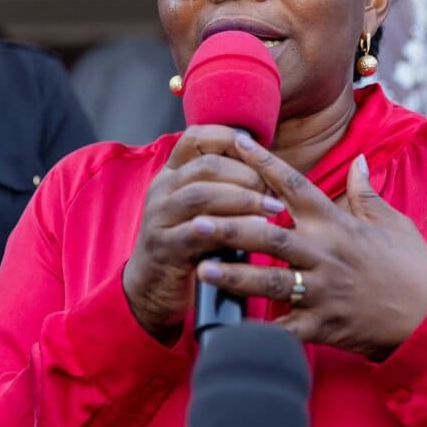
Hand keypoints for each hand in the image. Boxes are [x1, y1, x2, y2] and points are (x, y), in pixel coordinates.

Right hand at [122, 126, 283, 342]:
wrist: (152, 289)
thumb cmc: (189, 245)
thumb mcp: (204, 209)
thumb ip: (225, 187)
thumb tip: (271, 172)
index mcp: (171, 174)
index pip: (196, 137)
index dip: (230, 138)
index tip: (259, 151)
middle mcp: (161, 189)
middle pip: (206, 165)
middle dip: (247, 174)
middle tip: (274, 189)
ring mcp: (159, 217)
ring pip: (202, 194)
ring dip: (244, 198)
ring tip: (273, 208)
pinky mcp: (165, 247)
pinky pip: (199, 230)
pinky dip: (232, 226)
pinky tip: (256, 229)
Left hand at [194, 132, 426, 360]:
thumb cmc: (411, 267)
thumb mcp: (392, 223)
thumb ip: (366, 193)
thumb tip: (357, 160)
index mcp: (339, 225)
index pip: (296, 186)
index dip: (264, 162)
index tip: (236, 143)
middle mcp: (327, 255)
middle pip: (271, 235)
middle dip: (232, 226)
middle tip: (198, 219)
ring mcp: (323, 292)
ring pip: (271, 281)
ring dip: (235, 273)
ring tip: (203, 266)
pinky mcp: (324, 326)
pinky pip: (285, 329)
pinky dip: (258, 330)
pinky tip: (230, 326)